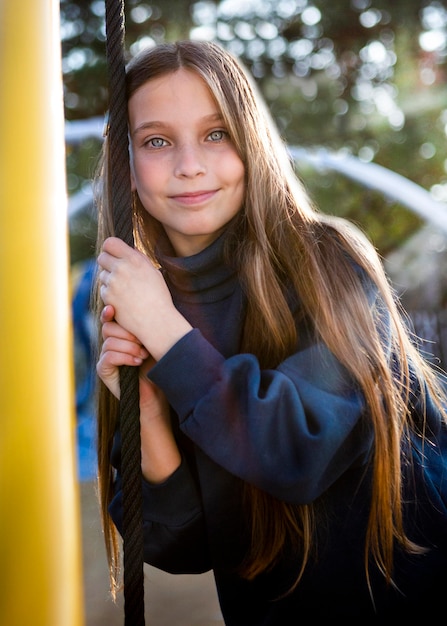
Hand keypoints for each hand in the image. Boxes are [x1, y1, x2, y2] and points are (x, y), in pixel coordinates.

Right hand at [96, 304, 149, 398]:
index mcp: (120, 334)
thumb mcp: (152, 342)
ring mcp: (105, 356)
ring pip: (110, 342)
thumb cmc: (157, 365)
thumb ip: (144, 328)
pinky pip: (109, 356)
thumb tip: (144, 309)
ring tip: (143, 356)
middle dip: (128, 334)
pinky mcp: (103, 369)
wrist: (156, 391)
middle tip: (143, 344)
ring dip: (130, 348)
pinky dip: (124, 358)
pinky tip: (137, 363)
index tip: (112, 309)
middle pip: (108, 328)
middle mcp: (110, 343)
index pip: (108, 319)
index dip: (108, 313)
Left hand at [97, 237, 191, 359]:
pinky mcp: (107, 296)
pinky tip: (123, 300)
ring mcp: (113, 283)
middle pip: (101, 257)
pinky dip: (110, 293)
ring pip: (102, 275)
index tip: (114, 254)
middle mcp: (122, 268)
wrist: (156, 321)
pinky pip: (103, 289)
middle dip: (107, 263)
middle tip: (117, 271)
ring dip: (109, 280)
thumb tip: (128, 250)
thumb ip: (139, 259)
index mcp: (134, 259)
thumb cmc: (159, 297)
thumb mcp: (153, 272)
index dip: (110, 248)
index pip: (110, 243)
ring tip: (125, 289)